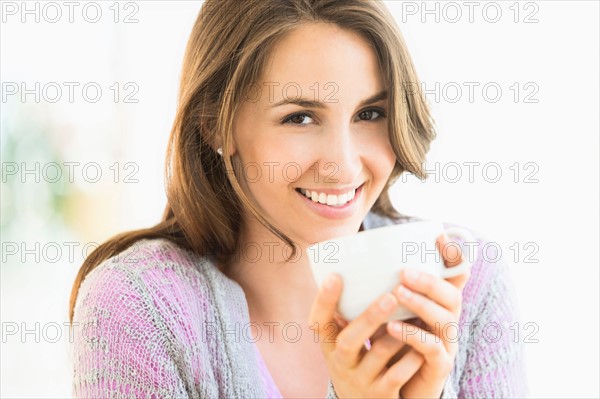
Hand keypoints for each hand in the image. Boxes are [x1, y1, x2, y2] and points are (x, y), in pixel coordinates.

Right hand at [309, 276, 422, 397]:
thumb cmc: (358, 361)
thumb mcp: (345, 342)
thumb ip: (349, 316)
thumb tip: (355, 268)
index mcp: (330, 345)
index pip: (319, 322)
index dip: (324, 301)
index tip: (334, 276)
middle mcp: (340, 363)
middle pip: (348, 341)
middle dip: (369, 318)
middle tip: (391, 296)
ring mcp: (361, 380)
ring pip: (379, 354)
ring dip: (399, 334)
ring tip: (416, 315)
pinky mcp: (382, 394)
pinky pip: (398, 374)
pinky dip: (410, 358)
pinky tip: (421, 345)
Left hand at [386, 235, 470, 397]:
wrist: (399, 389)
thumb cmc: (391, 347)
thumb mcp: (385, 316)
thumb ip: (373, 296)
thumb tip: (336, 273)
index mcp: (436, 304)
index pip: (453, 277)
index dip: (452, 256)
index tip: (440, 235)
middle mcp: (446, 321)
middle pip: (453, 295)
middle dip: (431, 280)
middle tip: (404, 272)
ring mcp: (446, 344)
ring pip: (446, 320)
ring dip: (422, 303)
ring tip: (398, 292)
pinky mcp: (439, 367)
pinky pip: (432, 349)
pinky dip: (413, 336)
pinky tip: (392, 327)